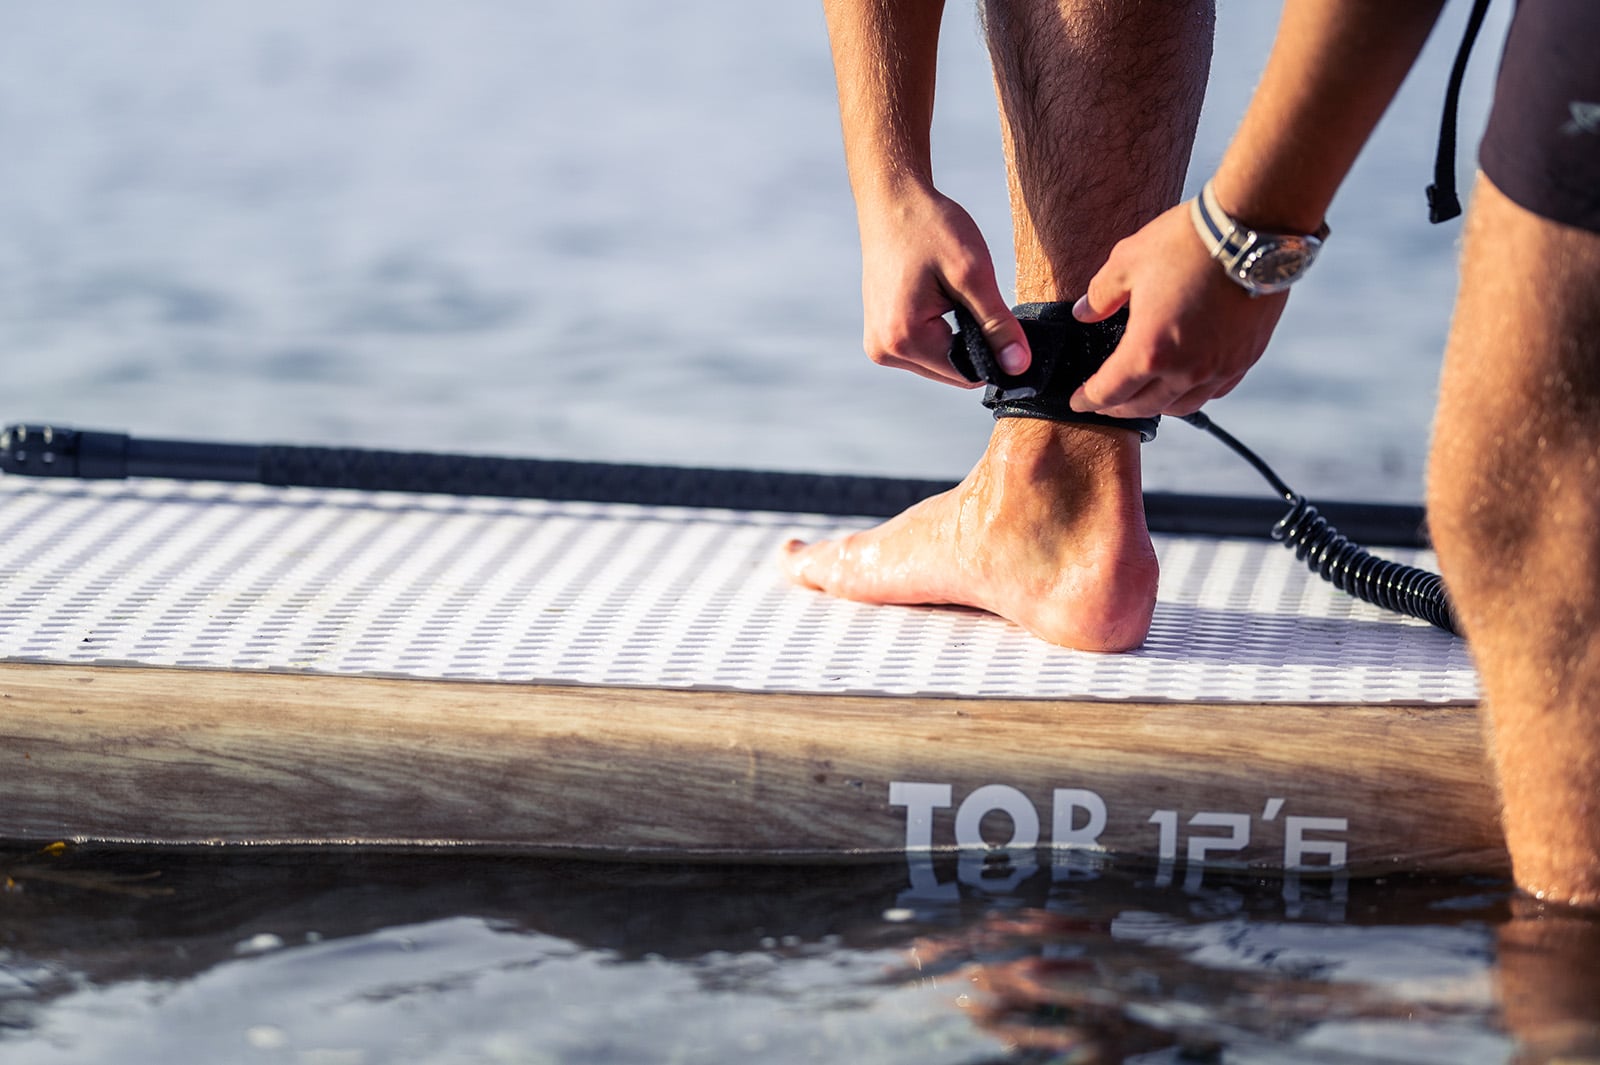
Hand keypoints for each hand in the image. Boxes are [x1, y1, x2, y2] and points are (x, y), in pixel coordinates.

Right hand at [856, 183, 1029, 386]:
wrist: (892, 201)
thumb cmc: (930, 227)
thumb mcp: (973, 273)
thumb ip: (998, 325)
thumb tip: (1019, 367)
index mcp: (904, 339)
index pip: (967, 375)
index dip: (995, 353)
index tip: (1004, 320)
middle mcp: (885, 350)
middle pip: (953, 373)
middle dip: (975, 345)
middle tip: (976, 299)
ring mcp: (878, 345)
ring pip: (940, 364)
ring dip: (958, 338)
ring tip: (954, 296)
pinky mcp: (880, 336)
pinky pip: (923, 351)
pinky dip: (942, 334)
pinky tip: (941, 301)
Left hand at [1069, 201, 1288, 417]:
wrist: (1250, 229)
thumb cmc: (1185, 242)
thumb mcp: (1126, 261)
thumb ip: (1100, 296)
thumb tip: (1083, 314)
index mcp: (1149, 350)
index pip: (1109, 392)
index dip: (1087, 400)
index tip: (1077, 402)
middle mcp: (1186, 369)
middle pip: (1144, 407)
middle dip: (1119, 408)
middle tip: (1105, 403)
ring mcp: (1220, 367)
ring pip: (1182, 406)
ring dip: (1157, 405)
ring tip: (1144, 395)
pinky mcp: (1246, 357)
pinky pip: (1216, 391)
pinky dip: (1194, 393)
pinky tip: (1186, 382)